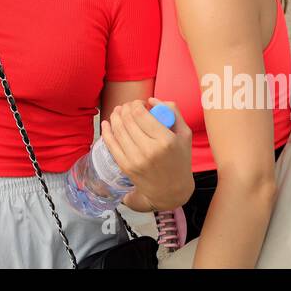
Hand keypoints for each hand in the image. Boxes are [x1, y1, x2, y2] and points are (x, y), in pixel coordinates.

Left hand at [102, 98, 192, 212]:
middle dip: (124, 108)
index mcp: (166, 140)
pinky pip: (111, 145)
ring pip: (118, 130)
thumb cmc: (180, 159)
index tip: (139, 103)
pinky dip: (106, 132)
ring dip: (115, 117)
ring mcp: (136, 159)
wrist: (172, 191)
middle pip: (127, 120)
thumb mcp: (184, 134)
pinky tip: (106, 123)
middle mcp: (149, 150)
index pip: (140, 114)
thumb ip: (172, 111)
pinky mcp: (126, 167)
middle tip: (127, 106)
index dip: (136, 104)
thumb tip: (151, 100)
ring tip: (118, 112)